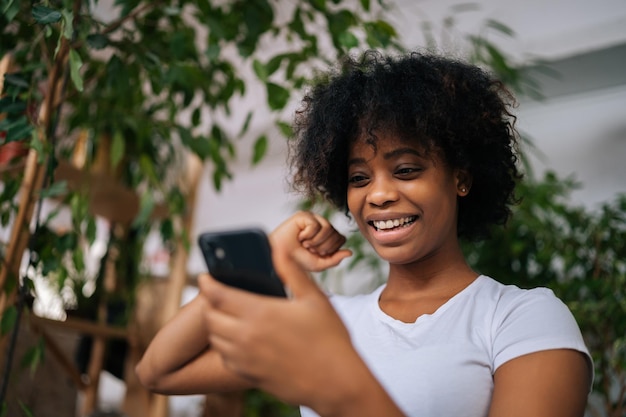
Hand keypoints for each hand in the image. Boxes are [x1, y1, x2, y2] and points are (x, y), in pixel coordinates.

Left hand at [198, 263, 401, 415]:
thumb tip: (279, 247)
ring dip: (215, 325)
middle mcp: (246, 337)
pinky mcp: (248, 375)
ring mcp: (245, 359)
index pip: (218, 295)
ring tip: (226, 316)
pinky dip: (224, 346)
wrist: (336, 382)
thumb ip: (291, 271)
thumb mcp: (314, 298)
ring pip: (215, 339)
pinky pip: (225, 358)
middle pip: (209, 318)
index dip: (206, 283)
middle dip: (209, 304)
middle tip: (217, 296)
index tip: (205, 277)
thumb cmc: (329, 340)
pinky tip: (238, 340)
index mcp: (260, 313)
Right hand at [269, 211, 351, 272]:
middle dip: (323, 247)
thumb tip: (350, 252)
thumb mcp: (319, 264)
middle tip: (310, 249)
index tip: (317, 254)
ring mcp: (313, 219)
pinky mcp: (304, 215)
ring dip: (315, 241)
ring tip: (305, 244)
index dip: (331, 249)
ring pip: (328, 228)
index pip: (341, 239)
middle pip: (336, 233)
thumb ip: (335, 259)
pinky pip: (316, 225)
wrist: (280, 257)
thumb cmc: (297, 260)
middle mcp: (321, 225)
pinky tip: (299, 237)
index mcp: (327, 235)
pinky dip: (307, 235)